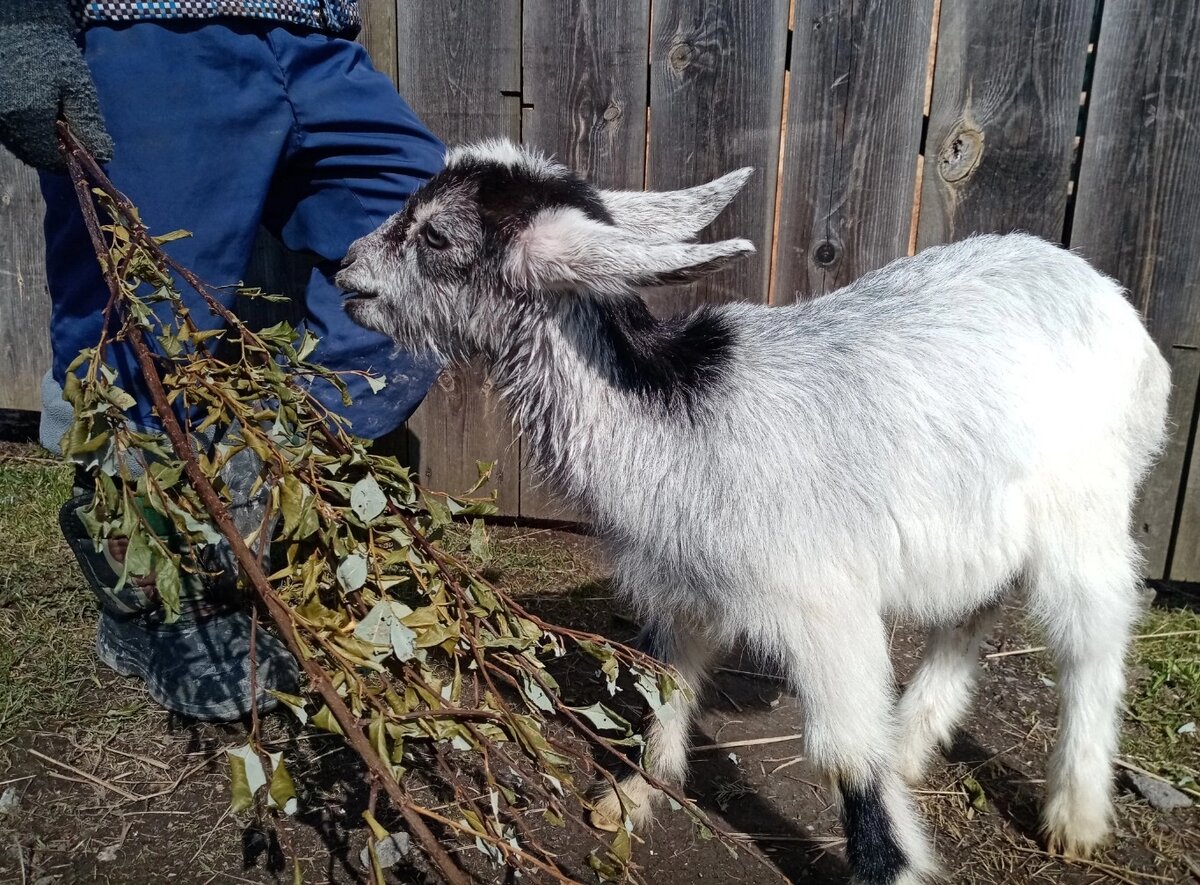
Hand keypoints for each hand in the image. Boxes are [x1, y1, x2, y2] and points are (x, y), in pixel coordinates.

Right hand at [0, 0, 112, 169]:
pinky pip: (9, 127)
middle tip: (72, 143)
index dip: (65, 163)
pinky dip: (25, 129)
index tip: (81, 157)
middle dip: (52, 153)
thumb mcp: (78, 89)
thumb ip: (88, 125)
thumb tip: (103, 155)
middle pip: (30, 152)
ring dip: (38, 142)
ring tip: (58, 126)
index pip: (45, 158)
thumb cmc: (53, 54)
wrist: (21, 24)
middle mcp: (5, 119)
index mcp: (26, 118)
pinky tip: (41, 115)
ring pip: (18, 141)